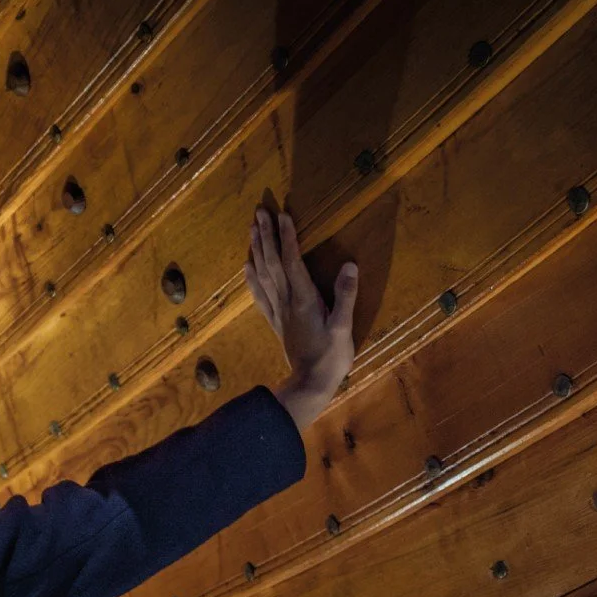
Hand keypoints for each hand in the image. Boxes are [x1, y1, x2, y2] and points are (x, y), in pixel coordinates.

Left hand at [243, 206, 357, 429]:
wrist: (309, 385)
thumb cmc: (330, 358)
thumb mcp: (343, 328)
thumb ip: (345, 296)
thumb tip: (349, 266)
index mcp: (304, 299)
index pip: (292, 261)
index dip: (287, 236)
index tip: (282, 214)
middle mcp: (286, 301)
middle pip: (272, 262)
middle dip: (266, 235)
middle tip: (259, 211)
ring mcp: (278, 311)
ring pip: (263, 274)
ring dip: (257, 249)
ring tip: (252, 228)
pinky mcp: (276, 321)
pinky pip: (259, 294)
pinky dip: (252, 277)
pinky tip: (247, 265)